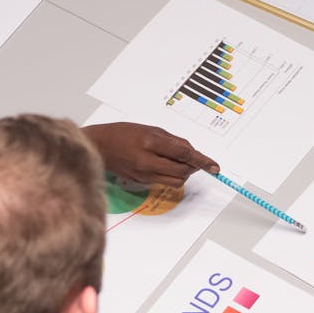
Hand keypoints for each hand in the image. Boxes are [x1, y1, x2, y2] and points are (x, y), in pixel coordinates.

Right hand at [83, 122, 218, 187]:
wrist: (99, 146)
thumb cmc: (122, 133)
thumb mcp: (150, 129)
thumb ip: (173, 141)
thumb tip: (191, 152)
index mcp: (151, 143)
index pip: (184, 154)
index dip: (202, 160)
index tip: (214, 166)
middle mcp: (148, 162)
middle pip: (183, 172)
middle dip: (192, 167)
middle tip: (192, 159)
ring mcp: (144, 175)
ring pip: (175, 181)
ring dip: (182, 173)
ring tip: (177, 162)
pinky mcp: (142, 183)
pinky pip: (164, 182)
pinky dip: (170, 175)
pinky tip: (163, 165)